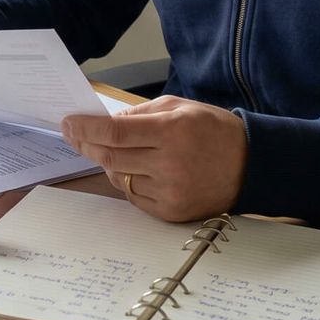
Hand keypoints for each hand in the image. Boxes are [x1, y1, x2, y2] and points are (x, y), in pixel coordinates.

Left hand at [61, 96, 246, 221]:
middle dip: (87, 144)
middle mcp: (169, 164)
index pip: (115, 132)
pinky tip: (137, 169)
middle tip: (75, 135)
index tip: (68, 123)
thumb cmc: (214, 131)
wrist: (251, 167)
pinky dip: (128, 181)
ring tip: (115, 150)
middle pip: (111, 156)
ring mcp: (169, 191)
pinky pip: (134, 196)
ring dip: (110, 162)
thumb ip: (141, 113)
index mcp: (172, 132)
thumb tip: (106, 123)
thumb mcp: (180, 107)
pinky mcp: (170, 212)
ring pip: (120, 177)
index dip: (86, 128)